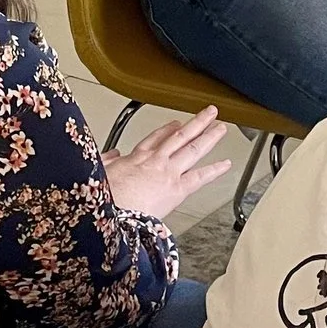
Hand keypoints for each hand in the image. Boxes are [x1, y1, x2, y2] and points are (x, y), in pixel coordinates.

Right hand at [100, 105, 232, 219]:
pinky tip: (226, 164)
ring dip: (209, 136)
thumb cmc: (106, 199)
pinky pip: (201, 177)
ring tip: (221, 128)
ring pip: (193, 148)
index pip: (155, 139)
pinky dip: (215, 170)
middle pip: (180, 136)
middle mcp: (156, 160)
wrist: (113, 213)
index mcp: (136, 158)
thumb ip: (107, 162)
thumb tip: (110, 155)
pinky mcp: (178, 188)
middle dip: (196, 123)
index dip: (167, 130)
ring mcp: (169, 171)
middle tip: (209, 114)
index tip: (175, 125)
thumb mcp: (99, 173)